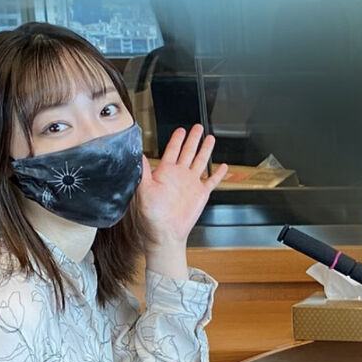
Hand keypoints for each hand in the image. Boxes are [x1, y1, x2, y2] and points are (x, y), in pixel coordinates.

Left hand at [138, 126, 227, 245]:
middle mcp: (179, 176)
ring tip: (210, 138)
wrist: (165, 233)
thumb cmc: (151, 216)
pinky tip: (223, 166)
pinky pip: (212, 181)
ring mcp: (191, 184)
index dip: (177, 139)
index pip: (173, 150)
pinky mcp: (201, 194)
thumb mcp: (143, 190)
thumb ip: (142, 171)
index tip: (181, 130)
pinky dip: (218, 173)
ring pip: (200, 161)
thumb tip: (138, 154)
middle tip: (197, 127)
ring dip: (205, 150)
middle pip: (188, 151)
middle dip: (193, 138)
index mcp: (165, 172)